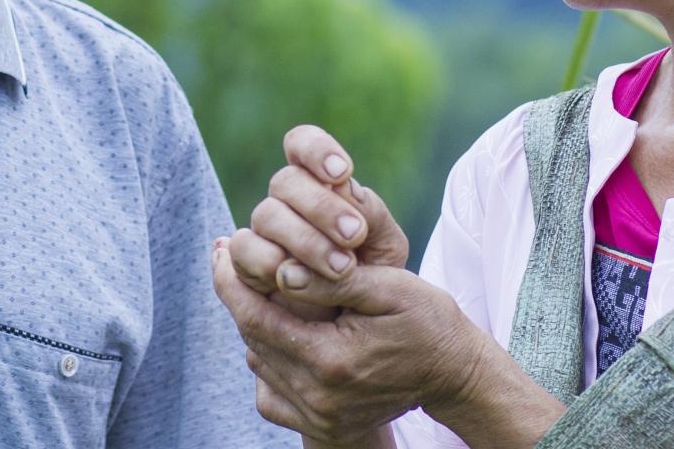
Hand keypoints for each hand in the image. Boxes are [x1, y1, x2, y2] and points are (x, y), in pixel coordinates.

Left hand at [213, 243, 507, 443]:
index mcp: (332, 360)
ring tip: (256, 287)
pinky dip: (267, 356)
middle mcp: (318, 396)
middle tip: (228, 256)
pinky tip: (281, 329)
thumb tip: (282, 270)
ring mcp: (318, 416)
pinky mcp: (320, 424)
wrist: (454, 373)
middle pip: (252, 338)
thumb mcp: (391, 288)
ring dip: (253, 323)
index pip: (257, 318)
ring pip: (259, 361)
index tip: (219, 247)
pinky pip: (270, 389)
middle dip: (238, 295)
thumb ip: (335, 280)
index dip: (231, 281)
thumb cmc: (428, 321)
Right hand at [228, 125, 409, 314]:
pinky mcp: (246, 266)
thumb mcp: (385, 247)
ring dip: (303, 239)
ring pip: (265, 215)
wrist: (355, 328)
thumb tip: (347, 190)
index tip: (342, 172)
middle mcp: (286, 203)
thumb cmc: (374, 277)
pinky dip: (268, 262)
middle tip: (355, 234)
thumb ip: (372, 216)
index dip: (316, 150)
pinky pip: (243, 252)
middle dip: (321, 206)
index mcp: (318, 184)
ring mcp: (263, 234)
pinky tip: (292, 276)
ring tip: (342, 267)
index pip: (302, 146)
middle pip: (285, 182)